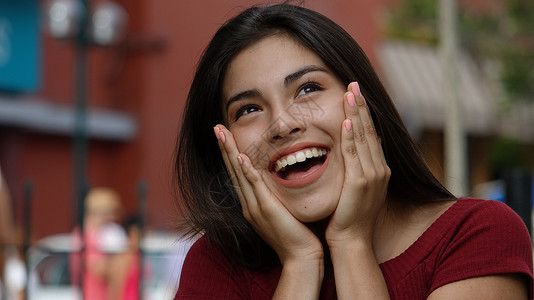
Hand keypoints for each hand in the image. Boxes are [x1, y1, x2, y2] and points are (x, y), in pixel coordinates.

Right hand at [213, 126, 322, 263]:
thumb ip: (276, 196)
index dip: (230, 153)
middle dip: (224, 147)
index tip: (226, 135)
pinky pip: (254, 186)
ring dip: (230, 152)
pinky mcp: (266, 209)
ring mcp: (255, 207)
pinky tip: (241, 157)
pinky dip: (246, 171)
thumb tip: (280, 180)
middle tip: (216, 126)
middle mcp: (248, 204)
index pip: (238, 173)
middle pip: (233, 169)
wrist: (300, 257)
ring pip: (239, 173)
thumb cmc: (296, 235)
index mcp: (251, 203)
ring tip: (221, 133)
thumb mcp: (282, 211)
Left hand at [325, 82, 390, 246]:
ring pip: (364, 138)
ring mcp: (372, 175)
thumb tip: (351, 152)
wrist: (351, 239)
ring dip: (357, 114)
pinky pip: (354, 154)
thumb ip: (356, 169)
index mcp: (379, 169)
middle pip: (371, 130)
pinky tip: (347, 121)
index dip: (365, 113)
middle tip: (354, 83)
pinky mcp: (360, 182)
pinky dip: (351, 137)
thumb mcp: (357, 188)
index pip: (372, 134)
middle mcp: (380, 169)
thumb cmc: (349, 216)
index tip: (357, 94)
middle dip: (362, 106)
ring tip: (351, 93)